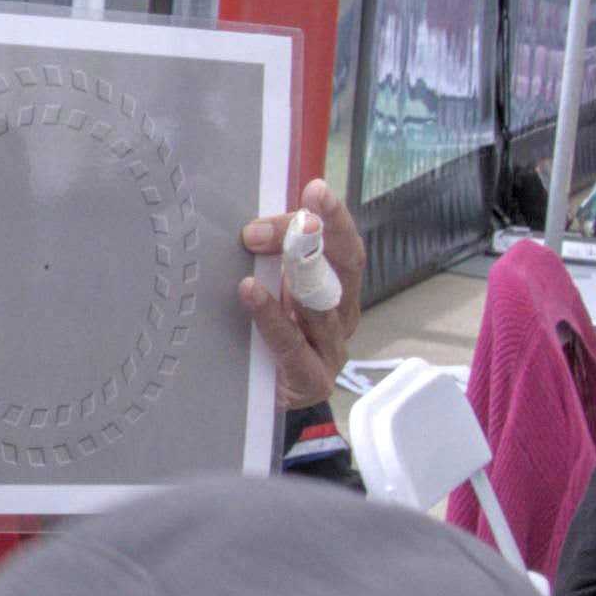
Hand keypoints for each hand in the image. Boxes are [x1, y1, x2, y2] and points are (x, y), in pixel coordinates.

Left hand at [236, 178, 366, 407]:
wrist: (260, 407)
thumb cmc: (264, 340)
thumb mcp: (271, 292)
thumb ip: (268, 261)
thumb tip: (249, 228)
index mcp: (339, 290)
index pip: (346, 247)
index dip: (335, 217)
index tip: (316, 188)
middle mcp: (342, 317)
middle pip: (343, 269)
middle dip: (321, 235)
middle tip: (301, 213)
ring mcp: (331, 351)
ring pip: (323, 305)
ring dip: (297, 270)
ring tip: (265, 242)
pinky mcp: (310, 379)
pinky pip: (291, 343)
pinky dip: (270, 315)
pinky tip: (250, 292)